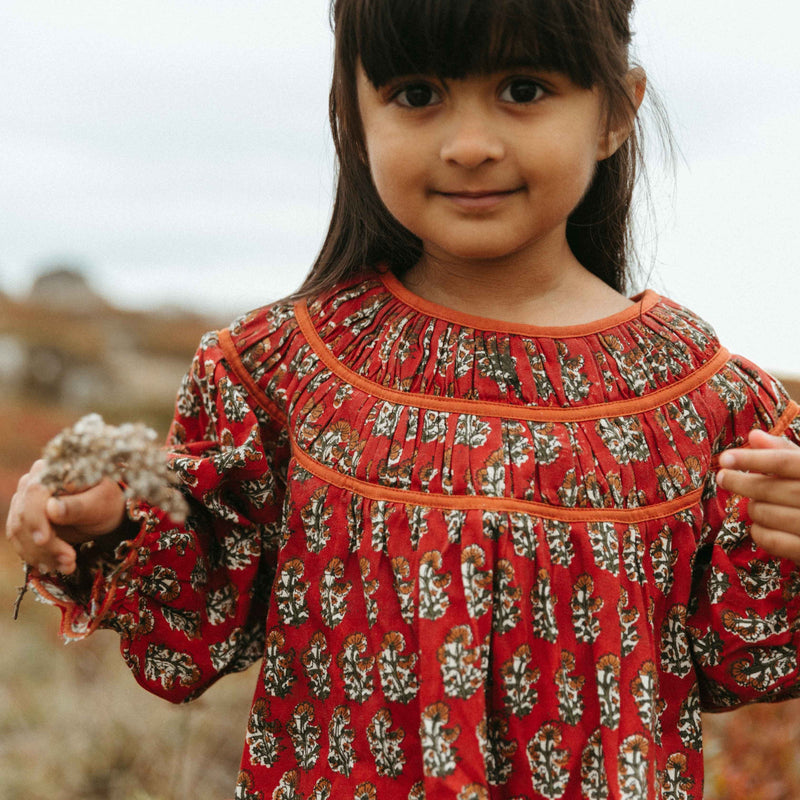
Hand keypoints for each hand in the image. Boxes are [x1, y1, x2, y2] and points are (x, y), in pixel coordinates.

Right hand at [5, 460, 126, 575]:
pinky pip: (21, 542)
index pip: (33, 493)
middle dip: (44, 544)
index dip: (35, 517)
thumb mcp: (101, 502)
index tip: (44, 539)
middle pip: (24, 516)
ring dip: (42, 554)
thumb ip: (77, 506)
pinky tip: (58, 565)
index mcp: (53, 469)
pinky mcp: (23, 521)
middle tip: (69, 560)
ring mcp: (24, 502)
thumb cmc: (106, 501)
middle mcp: (32, 482)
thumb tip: (51, 508)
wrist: (105, 513)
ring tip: (69, 565)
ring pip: (19, 533)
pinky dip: (39, 557)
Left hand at [716, 429, 799, 562]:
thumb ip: (786, 452)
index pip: (785, 462)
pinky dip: (758, 531)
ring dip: (753, 508)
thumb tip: (754, 436)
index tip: (724, 458)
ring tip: (755, 504)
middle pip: (771, 488)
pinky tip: (760, 526)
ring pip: (766, 514)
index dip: (753, 459)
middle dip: (741, 482)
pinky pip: (772, 540)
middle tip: (723, 477)